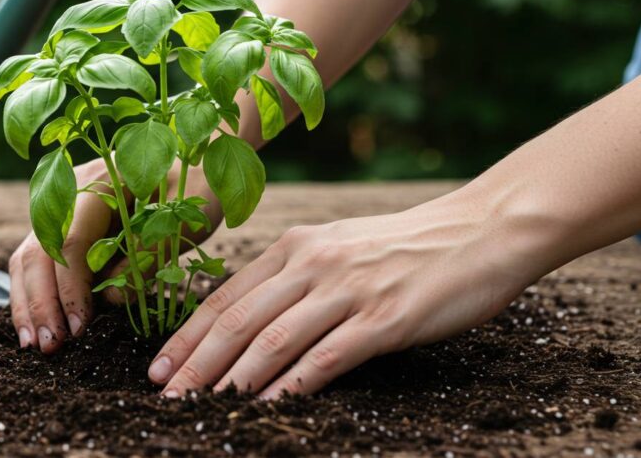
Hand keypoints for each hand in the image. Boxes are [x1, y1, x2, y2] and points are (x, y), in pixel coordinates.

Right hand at [9, 157, 220, 352]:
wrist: (198, 154)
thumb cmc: (198, 180)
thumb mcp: (185, 217)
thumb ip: (148, 256)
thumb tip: (106, 298)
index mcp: (100, 181)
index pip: (71, 242)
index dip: (70, 289)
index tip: (78, 328)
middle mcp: (70, 190)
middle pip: (39, 251)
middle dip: (41, 302)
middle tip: (50, 345)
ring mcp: (62, 206)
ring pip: (30, 258)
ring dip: (29, 303)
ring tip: (34, 344)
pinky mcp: (66, 225)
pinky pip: (40, 260)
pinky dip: (36, 293)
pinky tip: (38, 324)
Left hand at [147, 190, 557, 397]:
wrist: (481, 230)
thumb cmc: (407, 245)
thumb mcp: (340, 247)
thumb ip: (297, 276)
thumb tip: (252, 321)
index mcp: (297, 246)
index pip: (226, 296)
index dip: (187, 335)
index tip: (159, 367)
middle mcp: (313, 263)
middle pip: (238, 320)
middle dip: (195, 362)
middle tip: (164, 396)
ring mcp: (348, 290)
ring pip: (272, 340)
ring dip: (231, 380)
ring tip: (199, 408)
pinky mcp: (383, 318)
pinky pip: (324, 359)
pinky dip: (289, 387)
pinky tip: (265, 409)